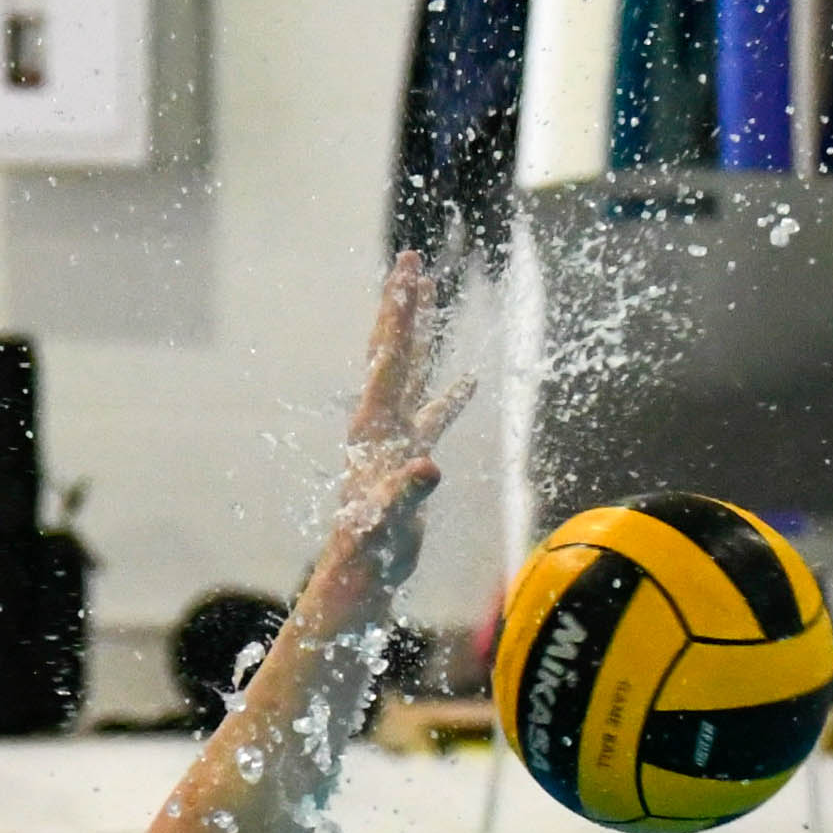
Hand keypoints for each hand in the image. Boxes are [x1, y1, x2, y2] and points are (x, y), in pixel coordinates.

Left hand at [325, 252, 474, 603]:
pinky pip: (434, 415)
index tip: (407, 273)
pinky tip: (470, 380)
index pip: (389, 359)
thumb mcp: (386, 521)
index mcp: (373, 427)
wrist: (363, 573)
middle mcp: (381, 424)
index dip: (400, 316)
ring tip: (433, 294)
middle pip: (395, 351)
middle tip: (412, 258)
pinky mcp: (411, 459)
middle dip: (404, 305)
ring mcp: (396, 439)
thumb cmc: (369, 550)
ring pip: (413, 373)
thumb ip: (406, 494)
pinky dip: (450, 395)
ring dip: (424, 334)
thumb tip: (429, 468)